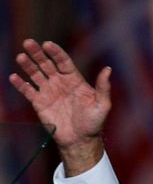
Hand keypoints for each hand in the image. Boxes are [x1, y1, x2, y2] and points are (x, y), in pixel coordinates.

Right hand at [8, 39, 110, 174]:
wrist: (80, 140)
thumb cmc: (93, 123)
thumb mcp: (102, 105)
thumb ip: (103, 87)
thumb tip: (108, 69)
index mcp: (74, 80)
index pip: (63, 61)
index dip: (55, 52)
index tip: (47, 44)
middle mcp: (60, 82)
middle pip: (46, 64)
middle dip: (37, 53)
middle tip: (28, 43)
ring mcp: (48, 91)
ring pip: (35, 74)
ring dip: (27, 65)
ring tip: (20, 57)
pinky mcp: (39, 102)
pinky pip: (27, 91)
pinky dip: (20, 84)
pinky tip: (14, 77)